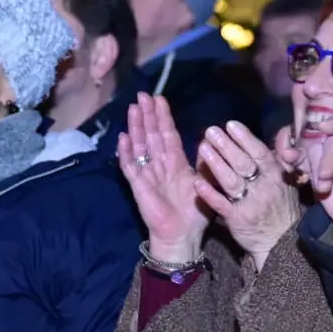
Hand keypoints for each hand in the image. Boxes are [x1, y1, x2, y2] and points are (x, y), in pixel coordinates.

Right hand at [117, 94, 209, 261]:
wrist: (182, 236)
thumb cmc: (195, 214)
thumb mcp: (204, 184)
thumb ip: (205, 165)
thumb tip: (209, 143)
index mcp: (176, 163)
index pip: (168, 135)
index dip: (163, 117)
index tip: (159, 99)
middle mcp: (160, 165)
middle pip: (151, 135)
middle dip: (147, 115)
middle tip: (143, 95)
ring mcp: (147, 174)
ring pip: (140, 146)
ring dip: (136, 127)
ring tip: (133, 108)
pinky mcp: (138, 186)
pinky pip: (130, 167)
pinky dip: (126, 152)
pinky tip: (123, 137)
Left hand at [194, 121, 300, 266]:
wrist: (280, 243)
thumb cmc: (281, 207)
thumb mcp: (288, 181)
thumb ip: (282, 157)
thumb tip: (283, 133)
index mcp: (275, 176)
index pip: (259, 153)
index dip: (245, 138)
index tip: (230, 124)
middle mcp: (263, 187)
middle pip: (243, 164)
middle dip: (226, 146)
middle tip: (211, 131)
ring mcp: (249, 204)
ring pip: (231, 181)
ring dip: (216, 164)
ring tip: (202, 148)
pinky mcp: (237, 220)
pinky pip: (221, 205)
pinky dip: (209, 193)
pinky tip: (197, 182)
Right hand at [302, 114, 332, 240]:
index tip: (324, 127)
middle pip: (330, 139)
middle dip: (325, 158)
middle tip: (324, 180)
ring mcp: (331, 157)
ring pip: (312, 147)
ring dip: (308, 162)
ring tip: (318, 185)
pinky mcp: (316, 171)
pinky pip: (300, 159)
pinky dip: (291, 157)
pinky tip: (288, 159)